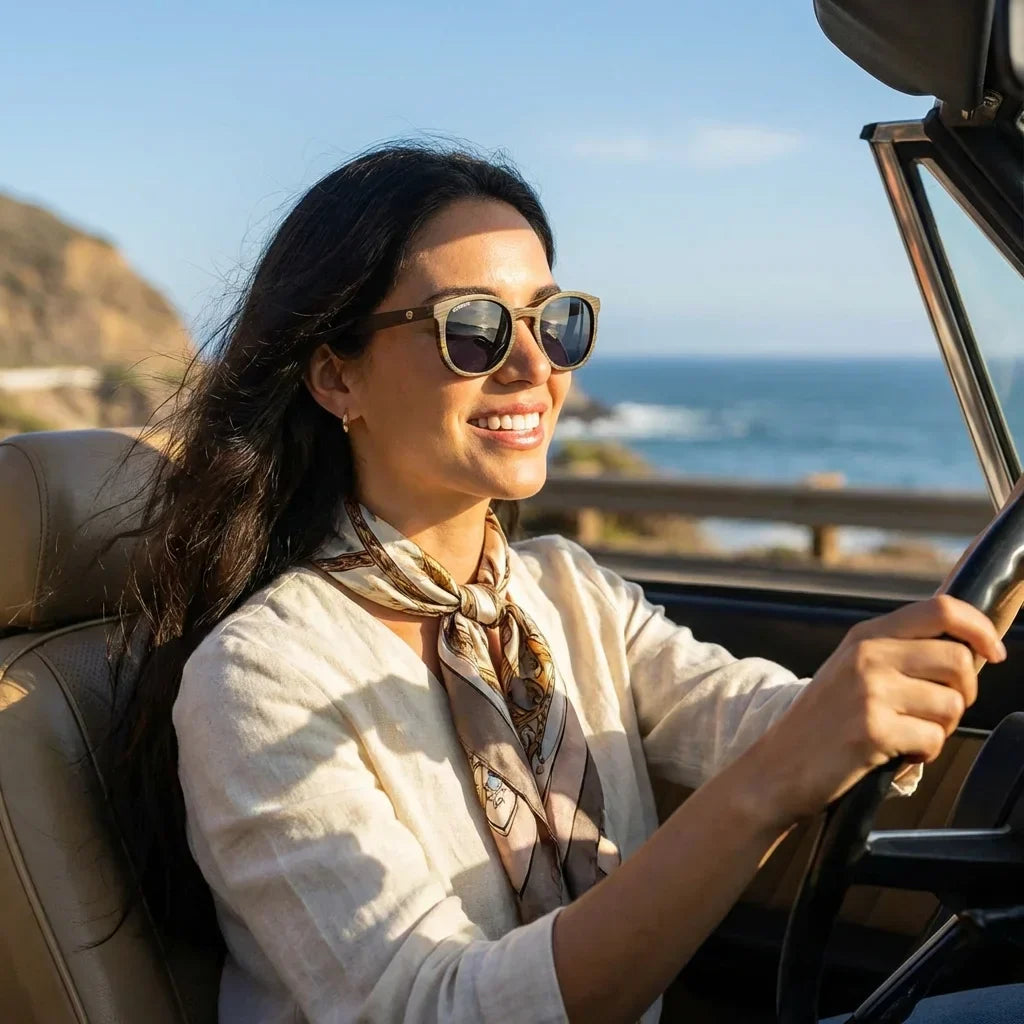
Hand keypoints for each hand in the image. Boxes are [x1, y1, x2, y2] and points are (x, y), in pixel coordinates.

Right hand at [742, 595, 1005, 829]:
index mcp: (864, 636)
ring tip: (908, 734)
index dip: (979, 628)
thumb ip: (898, 653)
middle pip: (958, 660)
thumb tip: (967, 651)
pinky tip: (896, 752)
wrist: (777, 767)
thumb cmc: (822, 724)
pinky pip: (933, 739)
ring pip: (952, 705)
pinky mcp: (873, 730)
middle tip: (938, 711)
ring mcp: (869, 692)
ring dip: (941, 728)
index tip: (993, 652)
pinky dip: (924, 753)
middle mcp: (867, 656)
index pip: (941, 609)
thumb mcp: (851, 670)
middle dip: (964, 693)